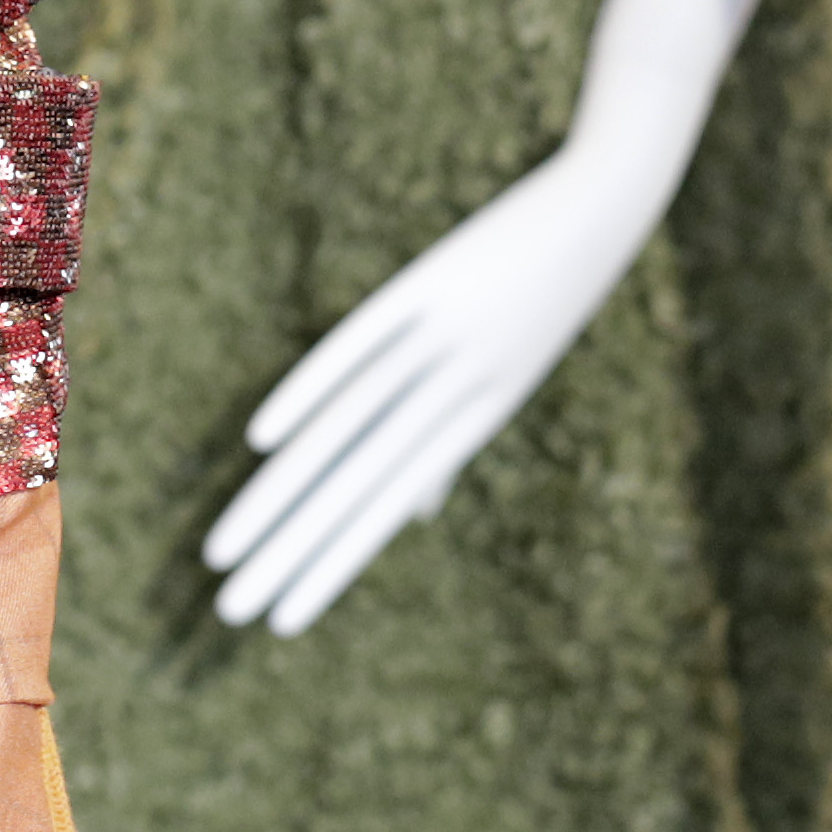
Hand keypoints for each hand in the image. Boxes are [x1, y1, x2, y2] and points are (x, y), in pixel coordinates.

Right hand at [202, 134, 675, 634]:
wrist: (607, 208)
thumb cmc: (548, 295)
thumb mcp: (510, 377)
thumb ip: (455, 442)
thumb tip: (419, 512)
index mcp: (477, 420)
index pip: (387, 508)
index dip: (333, 566)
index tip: (278, 622)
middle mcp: (459, 394)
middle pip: (358, 485)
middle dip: (290, 550)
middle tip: (227, 611)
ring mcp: (446, 340)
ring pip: (350, 430)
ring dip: (280, 493)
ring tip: (225, 545)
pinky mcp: (432, 284)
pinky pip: (363, 346)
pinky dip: (313, 389)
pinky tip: (262, 437)